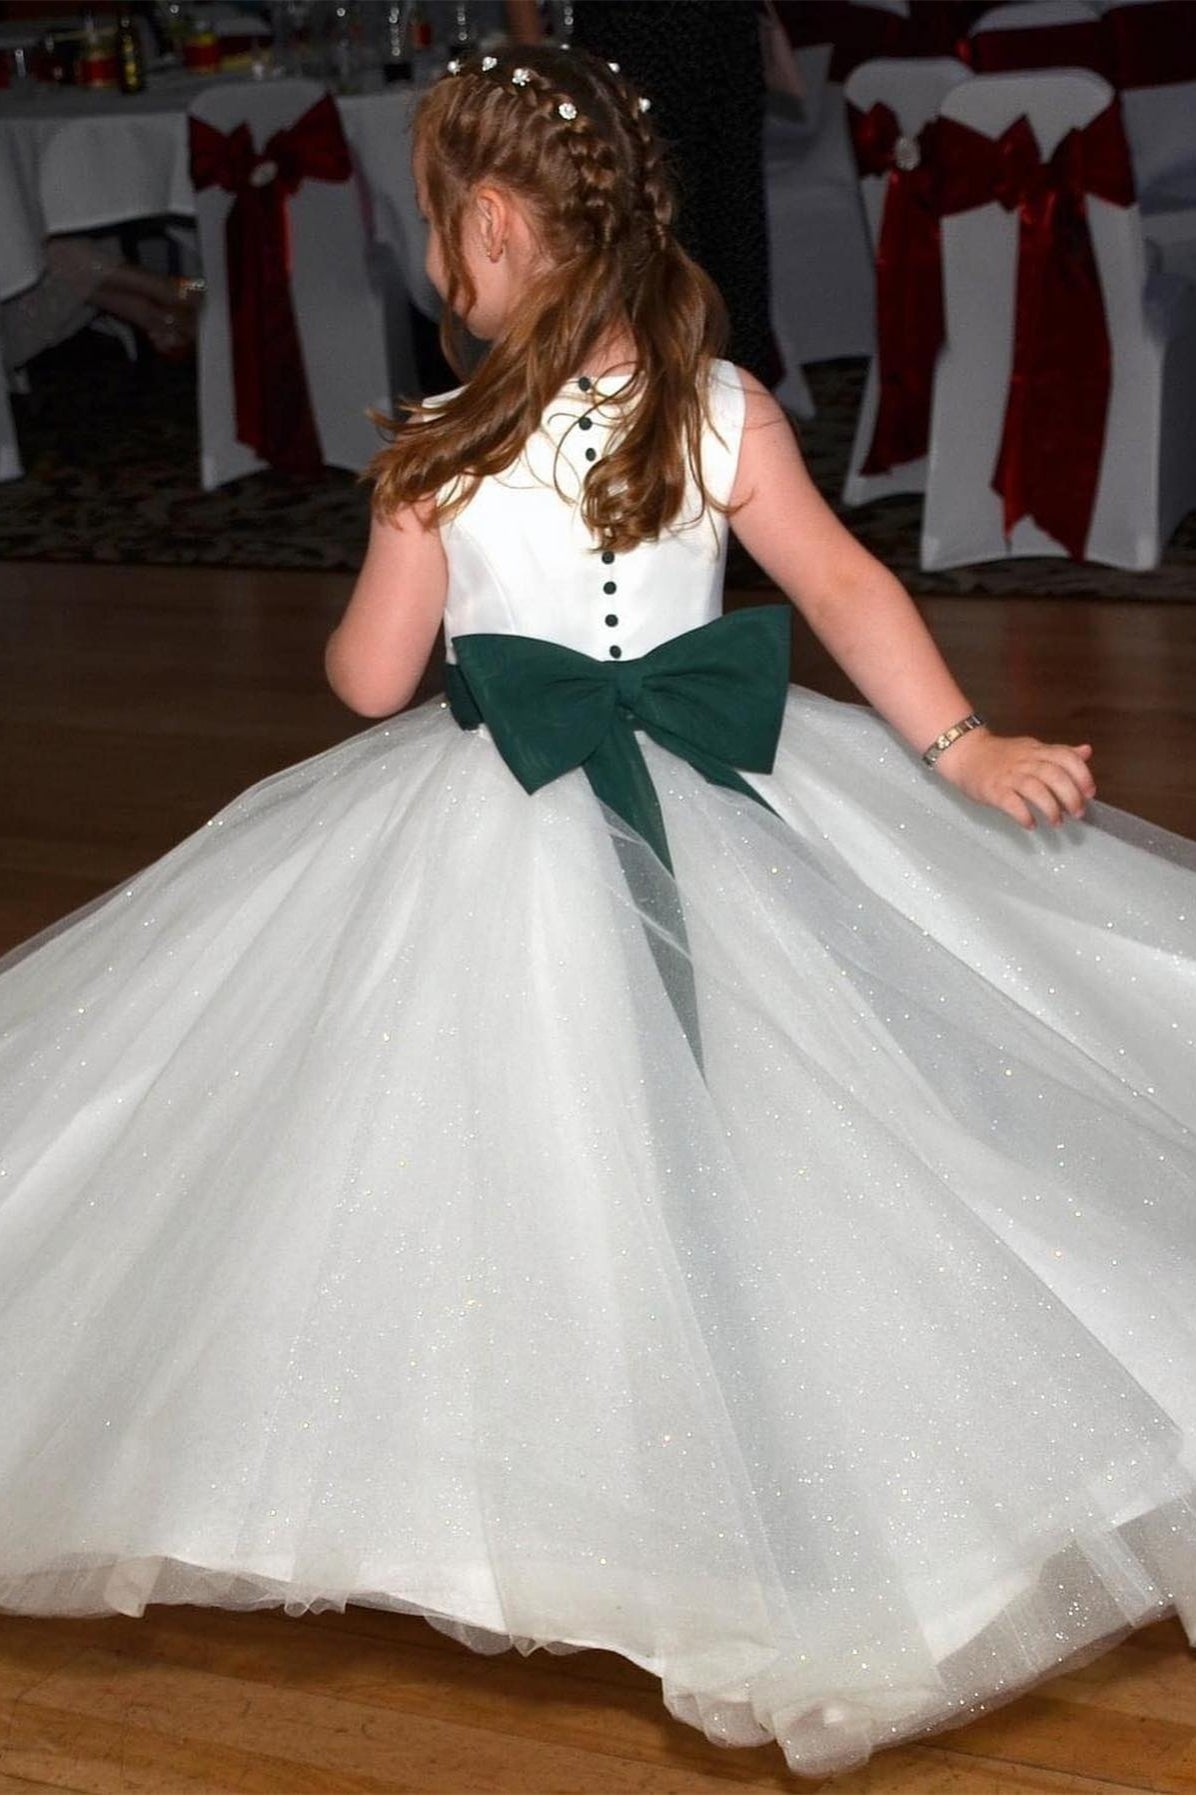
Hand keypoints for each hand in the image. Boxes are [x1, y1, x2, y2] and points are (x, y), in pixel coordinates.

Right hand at [931, 726, 1095, 828]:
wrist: (965, 753)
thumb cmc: (1001, 755)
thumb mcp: (1032, 749)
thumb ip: (1059, 753)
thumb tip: (1087, 752)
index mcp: (1037, 751)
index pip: (1066, 757)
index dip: (1082, 775)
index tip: (1090, 793)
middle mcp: (1025, 761)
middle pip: (1054, 775)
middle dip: (1070, 796)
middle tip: (1078, 814)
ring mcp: (1009, 776)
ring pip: (1035, 789)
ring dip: (1051, 808)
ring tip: (1057, 823)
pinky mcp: (993, 790)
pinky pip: (1012, 803)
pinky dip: (1024, 815)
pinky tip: (1031, 824)